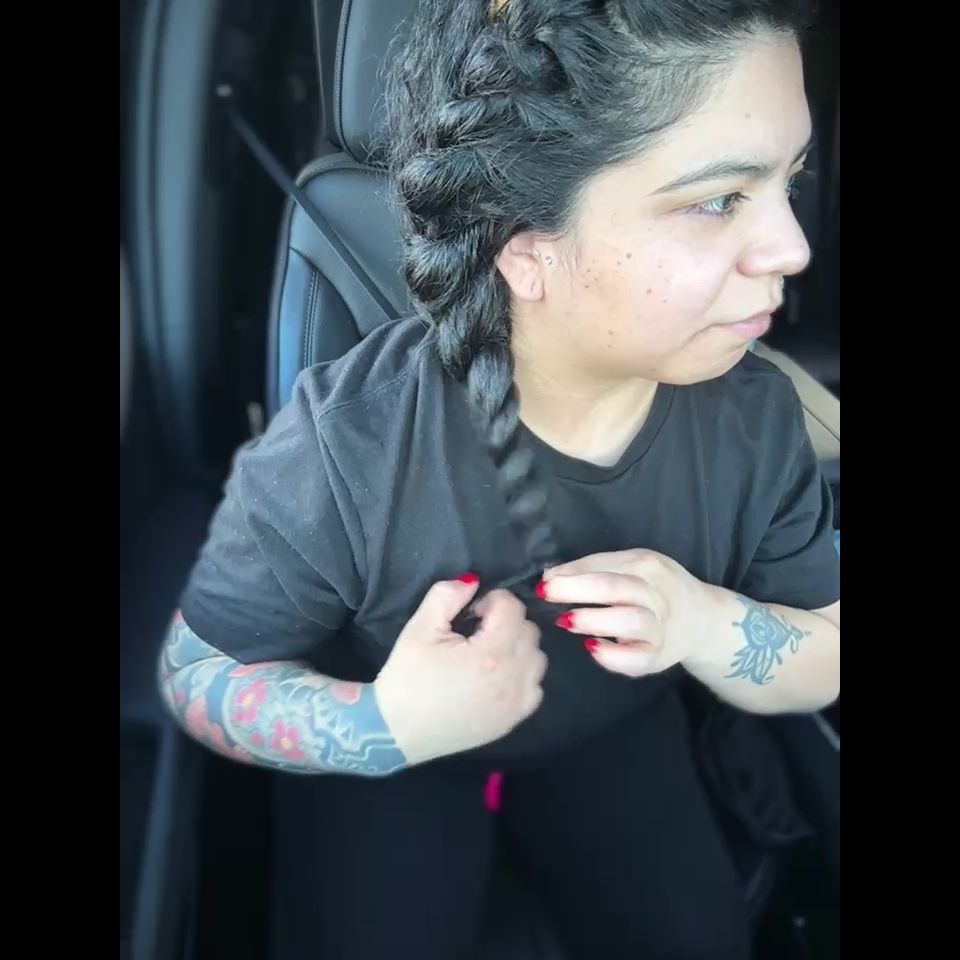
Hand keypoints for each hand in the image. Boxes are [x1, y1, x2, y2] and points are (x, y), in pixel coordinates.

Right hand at [374, 575, 546, 765]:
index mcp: (493, 653)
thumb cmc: (407, 678)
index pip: (512, 606)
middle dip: (505, 622)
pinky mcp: (514, 720)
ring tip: (486, 654)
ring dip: (517, 648)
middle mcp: (514, 679)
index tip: (468, 614)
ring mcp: (518, 703)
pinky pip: (535, 686)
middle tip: (474, 632)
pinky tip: (494, 677)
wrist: (396, 732)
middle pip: (529, 630)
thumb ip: (447, 595)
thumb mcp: (419, 628)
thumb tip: (473, 581)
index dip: (489, 601)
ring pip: (537, 658)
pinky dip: (521, 675)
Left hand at [540, 549, 718, 677]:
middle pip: (615, 588)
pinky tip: (592, 649)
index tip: (545, 581)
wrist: (704, 622)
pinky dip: (612, 656)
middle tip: (548, 595)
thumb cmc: (657, 591)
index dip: (571, 572)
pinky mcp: (660, 657)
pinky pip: (637, 659)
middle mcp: (655, 593)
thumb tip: (551, 576)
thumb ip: (597, 570)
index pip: (604, 564)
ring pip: (629, 620)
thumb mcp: (634, 569)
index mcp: (646, 565)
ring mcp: (660, 626)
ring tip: (567, 621)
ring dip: (594, 620)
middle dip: (577, 589)